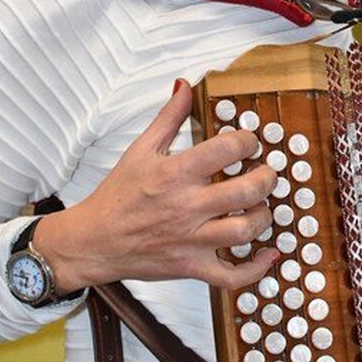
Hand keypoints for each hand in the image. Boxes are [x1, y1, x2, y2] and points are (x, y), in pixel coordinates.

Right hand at [34, 81, 278, 290]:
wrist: (94, 241)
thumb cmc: (117, 196)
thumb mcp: (140, 150)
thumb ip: (168, 118)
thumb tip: (183, 86)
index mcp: (174, 174)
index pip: (227, 149)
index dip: (248, 141)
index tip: (250, 143)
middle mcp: (186, 207)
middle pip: (246, 190)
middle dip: (267, 178)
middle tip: (266, 173)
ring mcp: (191, 240)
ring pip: (246, 230)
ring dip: (264, 216)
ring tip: (262, 207)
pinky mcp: (191, 267)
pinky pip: (232, 275)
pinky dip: (256, 269)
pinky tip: (268, 255)